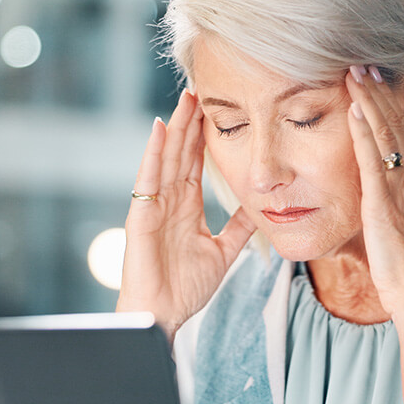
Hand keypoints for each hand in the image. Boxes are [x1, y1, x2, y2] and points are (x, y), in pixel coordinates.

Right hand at [117, 89, 256, 342]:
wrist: (162, 315)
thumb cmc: (185, 287)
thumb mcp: (223, 251)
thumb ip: (240, 228)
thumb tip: (263, 209)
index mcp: (186, 206)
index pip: (197, 162)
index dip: (205, 136)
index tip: (216, 108)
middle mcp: (170, 199)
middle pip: (181, 152)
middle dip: (191, 122)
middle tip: (200, 89)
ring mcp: (154, 204)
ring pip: (167, 157)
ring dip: (175, 127)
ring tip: (185, 98)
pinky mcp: (141, 214)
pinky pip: (148, 178)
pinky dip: (153, 153)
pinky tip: (159, 129)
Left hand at [344, 63, 403, 314]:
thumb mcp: (400, 221)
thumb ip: (390, 197)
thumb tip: (377, 186)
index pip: (403, 130)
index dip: (388, 103)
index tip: (373, 79)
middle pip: (396, 122)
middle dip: (378, 91)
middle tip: (361, 62)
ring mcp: (403, 186)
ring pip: (386, 132)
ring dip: (369, 99)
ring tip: (353, 72)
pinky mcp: (386, 200)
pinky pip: (373, 158)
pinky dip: (364, 130)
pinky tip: (353, 109)